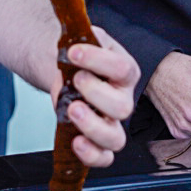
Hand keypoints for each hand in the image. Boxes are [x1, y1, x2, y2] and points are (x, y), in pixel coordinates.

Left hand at [53, 27, 138, 167]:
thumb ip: (83, 36)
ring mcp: (111, 122)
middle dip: (96, 94)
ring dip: (92, 127)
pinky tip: (75, 141)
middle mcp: (122, 99)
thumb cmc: (79, 56)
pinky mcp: (98, 141)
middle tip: (76, 80)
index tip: (73, 52)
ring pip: (115, 138)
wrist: (66, 69)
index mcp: (124, 71)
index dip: (97, 61)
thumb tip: (73, 32)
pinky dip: (91, 154)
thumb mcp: (84, 38)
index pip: (121, 69)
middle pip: (122, 107)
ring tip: (72, 109)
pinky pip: (104, 158)